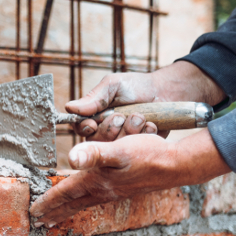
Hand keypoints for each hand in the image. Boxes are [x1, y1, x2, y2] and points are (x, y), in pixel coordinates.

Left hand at [30, 129, 230, 226]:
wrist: (174, 165)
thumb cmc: (147, 155)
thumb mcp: (118, 150)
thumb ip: (95, 153)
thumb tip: (71, 157)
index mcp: (95, 181)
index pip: (64, 193)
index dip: (47, 201)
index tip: (33, 212)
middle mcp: (102, 190)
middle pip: (71, 203)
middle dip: (54, 212)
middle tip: (40, 222)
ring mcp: (113, 192)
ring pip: (83, 203)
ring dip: (67, 209)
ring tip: (56, 216)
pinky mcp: (123, 189)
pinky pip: (95, 199)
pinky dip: (83, 202)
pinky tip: (87, 199)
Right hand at [67, 62, 225, 141]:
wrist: (166, 92)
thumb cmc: (136, 86)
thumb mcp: (112, 85)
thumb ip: (93, 98)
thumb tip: (69, 108)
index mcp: (95, 116)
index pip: (80, 129)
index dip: (84, 129)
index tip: (91, 124)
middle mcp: (106, 132)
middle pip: (96, 142)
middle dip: (109, 129)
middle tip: (121, 117)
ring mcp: (123, 142)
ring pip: (116, 147)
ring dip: (129, 131)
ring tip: (140, 117)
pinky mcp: (139, 148)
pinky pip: (137, 149)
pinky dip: (145, 134)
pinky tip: (151, 124)